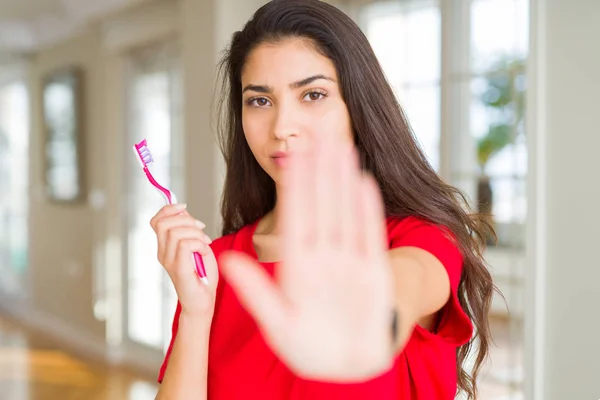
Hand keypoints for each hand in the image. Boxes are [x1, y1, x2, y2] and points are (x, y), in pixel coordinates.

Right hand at [150, 204, 218, 317]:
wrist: (202, 302)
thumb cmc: (201, 276)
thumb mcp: (196, 245)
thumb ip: (188, 229)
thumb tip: (183, 212)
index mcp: (165, 247)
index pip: (156, 221)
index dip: (169, 209)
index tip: (184, 208)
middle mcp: (163, 253)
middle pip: (164, 223)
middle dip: (187, 220)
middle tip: (201, 230)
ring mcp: (169, 261)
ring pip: (176, 232)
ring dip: (196, 233)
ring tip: (205, 243)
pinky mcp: (179, 269)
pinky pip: (185, 245)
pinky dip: (199, 244)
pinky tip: (204, 252)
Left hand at [219, 137, 395, 381]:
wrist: (345, 369)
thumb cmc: (308, 350)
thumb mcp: (276, 322)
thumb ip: (254, 290)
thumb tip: (224, 260)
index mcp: (295, 266)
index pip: (293, 216)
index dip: (293, 186)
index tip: (290, 155)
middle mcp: (321, 257)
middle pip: (320, 205)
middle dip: (318, 170)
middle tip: (318, 134)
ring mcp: (348, 261)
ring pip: (344, 211)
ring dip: (342, 180)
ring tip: (341, 146)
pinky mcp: (372, 272)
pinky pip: (368, 233)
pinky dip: (366, 209)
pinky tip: (362, 181)